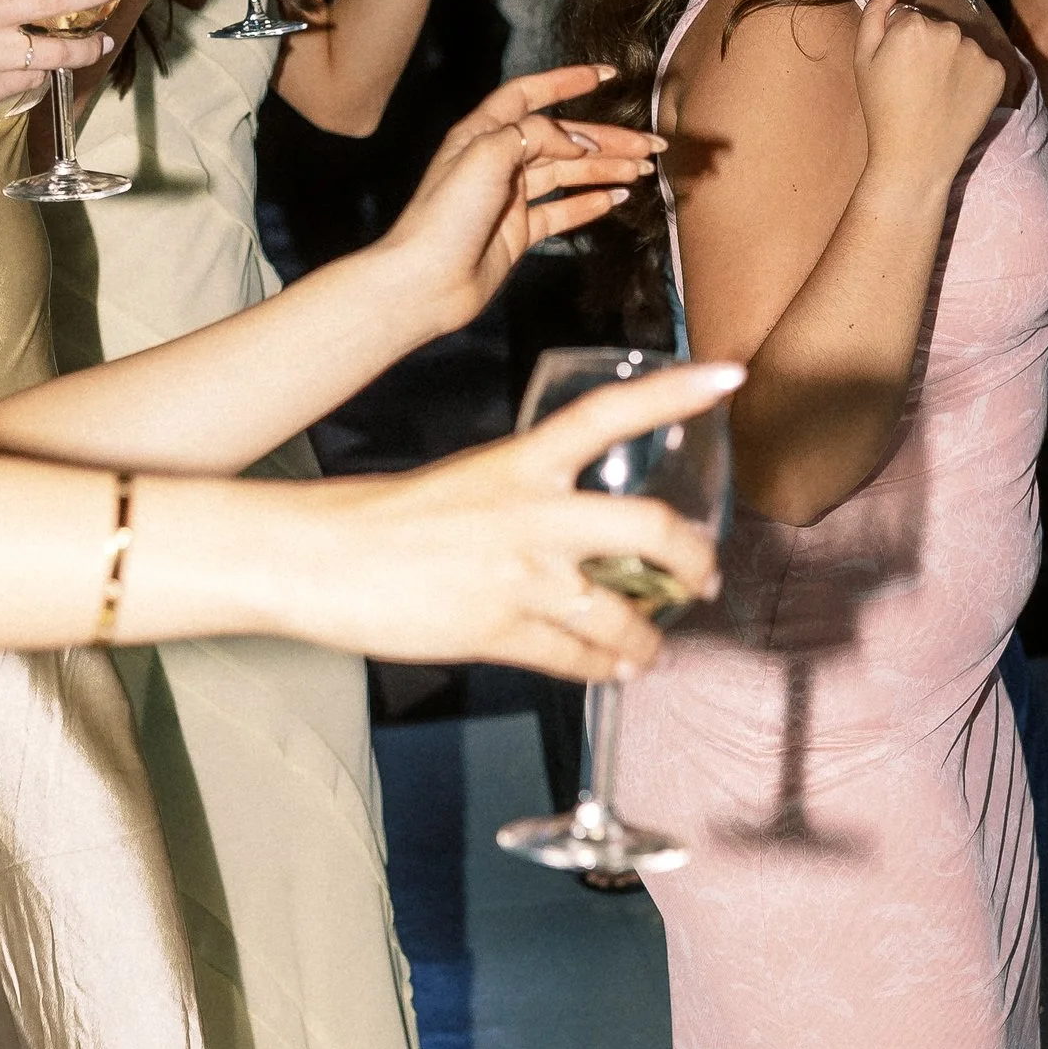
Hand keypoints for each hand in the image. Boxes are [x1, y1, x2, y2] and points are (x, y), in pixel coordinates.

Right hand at [294, 364, 742, 681]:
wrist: (317, 557)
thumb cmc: (378, 520)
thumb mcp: (464, 484)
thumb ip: (521, 501)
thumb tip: (565, 538)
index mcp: (521, 461)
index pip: (611, 413)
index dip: (677, 391)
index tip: (730, 376)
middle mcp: (535, 512)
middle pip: (650, 527)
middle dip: (693, 559)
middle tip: (705, 576)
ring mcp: (523, 575)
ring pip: (623, 614)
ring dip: (649, 640)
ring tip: (652, 650)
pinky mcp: (502, 629)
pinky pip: (578, 658)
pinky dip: (603, 669)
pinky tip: (612, 671)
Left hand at [374, 65, 665, 333]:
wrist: (426, 281)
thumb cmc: (446, 214)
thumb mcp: (486, 155)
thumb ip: (534, 135)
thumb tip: (577, 142)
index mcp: (484, 132)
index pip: (530, 94)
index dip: (567, 82)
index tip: (607, 76)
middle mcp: (499, 159)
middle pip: (561, 139)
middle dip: (606, 139)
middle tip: (650, 145)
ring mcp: (510, 198)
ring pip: (568, 174)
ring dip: (606, 169)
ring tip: (644, 171)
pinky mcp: (518, 232)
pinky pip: (562, 211)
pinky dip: (590, 204)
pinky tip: (617, 199)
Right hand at [851, 0, 1006, 186]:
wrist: (914, 157)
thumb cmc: (882, 108)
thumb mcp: (864, 57)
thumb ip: (876, 10)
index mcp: (915, 24)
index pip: (910, 18)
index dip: (900, 43)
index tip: (897, 71)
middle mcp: (951, 31)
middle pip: (939, 28)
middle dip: (929, 48)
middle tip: (916, 85)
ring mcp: (978, 52)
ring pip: (963, 45)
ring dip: (953, 61)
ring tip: (937, 95)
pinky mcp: (998, 73)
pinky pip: (984, 64)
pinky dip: (974, 78)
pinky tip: (958, 100)